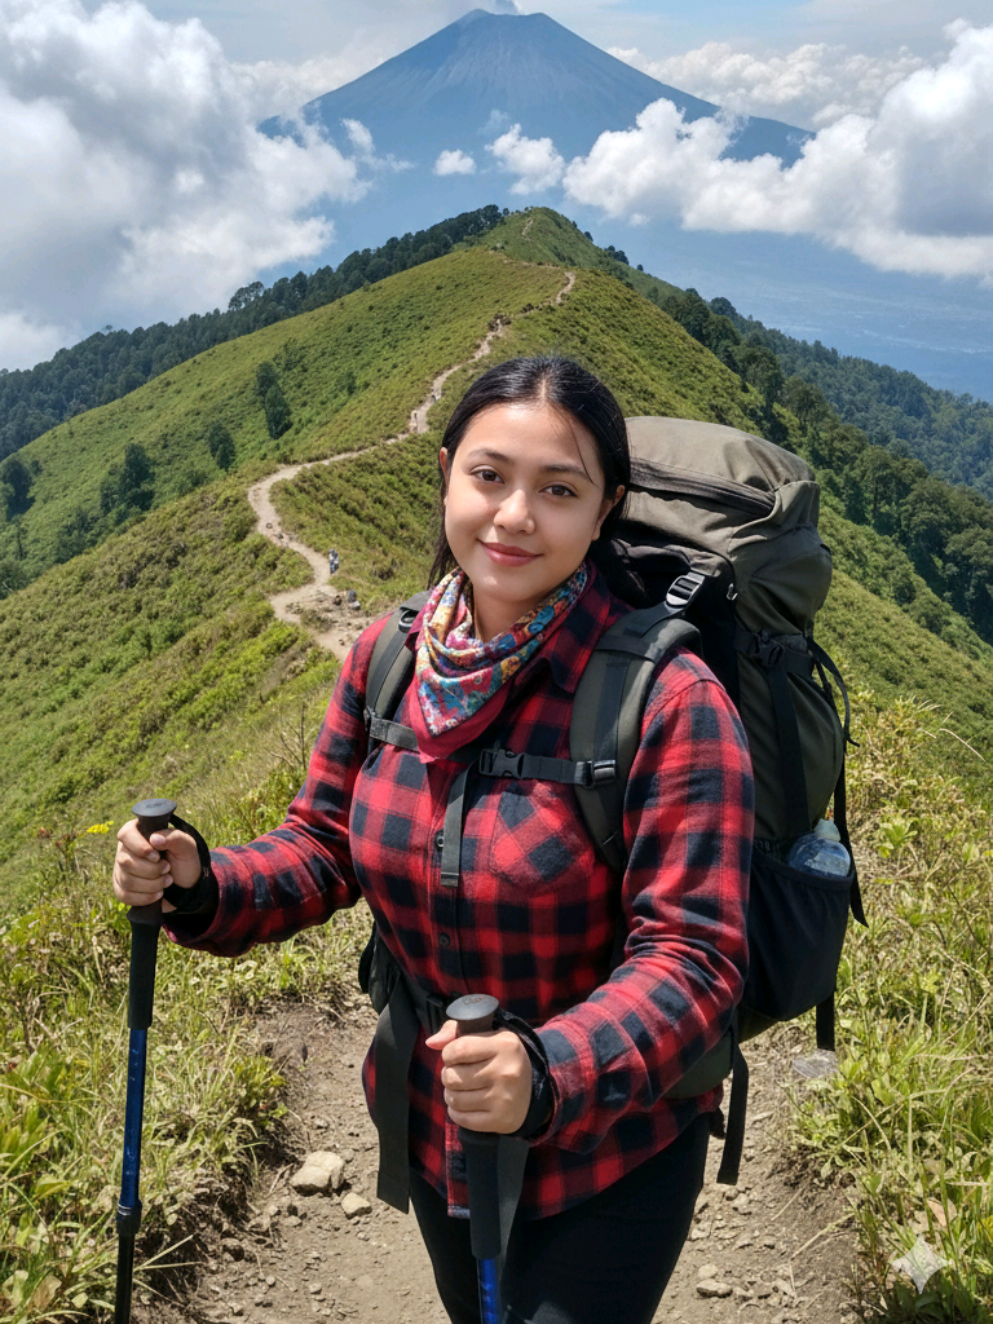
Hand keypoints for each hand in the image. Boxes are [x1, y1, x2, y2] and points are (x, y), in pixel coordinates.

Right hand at [113, 820, 200, 912]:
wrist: (185, 886)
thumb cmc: (183, 861)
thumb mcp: (186, 847)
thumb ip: (174, 838)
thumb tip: (154, 839)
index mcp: (138, 833)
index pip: (126, 834)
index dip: (140, 847)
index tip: (157, 857)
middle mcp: (125, 850)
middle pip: (125, 861)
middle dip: (151, 870)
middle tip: (168, 868)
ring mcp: (120, 870)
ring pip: (127, 881)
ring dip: (152, 884)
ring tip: (167, 880)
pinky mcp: (121, 888)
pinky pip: (124, 896)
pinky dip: (145, 897)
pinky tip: (158, 893)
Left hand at [425, 1019, 531, 1133]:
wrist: (532, 1089)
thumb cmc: (500, 1057)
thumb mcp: (487, 1035)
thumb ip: (456, 1031)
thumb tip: (430, 1043)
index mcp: (505, 1045)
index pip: (458, 1049)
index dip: (448, 1053)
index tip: (454, 1056)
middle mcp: (506, 1072)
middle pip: (452, 1076)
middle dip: (448, 1074)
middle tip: (458, 1074)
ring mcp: (504, 1099)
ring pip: (454, 1099)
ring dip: (451, 1093)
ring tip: (460, 1088)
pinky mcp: (501, 1121)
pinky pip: (461, 1118)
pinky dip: (456, 1111)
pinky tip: (465, 1104)